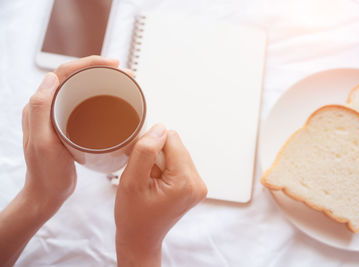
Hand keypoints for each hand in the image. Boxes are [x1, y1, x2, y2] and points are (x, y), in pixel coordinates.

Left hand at [22, 56, 118, 212]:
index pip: (64, 73)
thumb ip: (40, 110)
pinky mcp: (69, 125)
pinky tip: (115, 102)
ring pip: (81, 88)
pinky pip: (85, 103)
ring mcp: (59, 116)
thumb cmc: (46, 174)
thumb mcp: (43, 143)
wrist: (48, 194)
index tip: (112, 64)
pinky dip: (101, 97)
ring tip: (123, 83)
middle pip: (75, 77)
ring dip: (103, 81)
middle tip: (124, 73)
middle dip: (101, 69)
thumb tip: (51, 77)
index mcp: (40, 106)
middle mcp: (48, 107)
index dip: (89, 63)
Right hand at [114, 124, 207, 266]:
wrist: (140, 238)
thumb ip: (146, 151)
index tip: (142, 166)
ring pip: (177, 152)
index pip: (171, 139)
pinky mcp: (195, 186)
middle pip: (176, 145)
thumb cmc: (133, 215)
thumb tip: (160, 128)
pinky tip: (157, 184)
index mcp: (185, 182)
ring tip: (151, 182)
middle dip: (156, 156)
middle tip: (145, 178)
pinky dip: (165, 168)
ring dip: (160, 162)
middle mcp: (198, 183)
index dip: (151, 147)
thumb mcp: (132, 181)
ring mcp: (198, 186)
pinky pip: (179, 162)